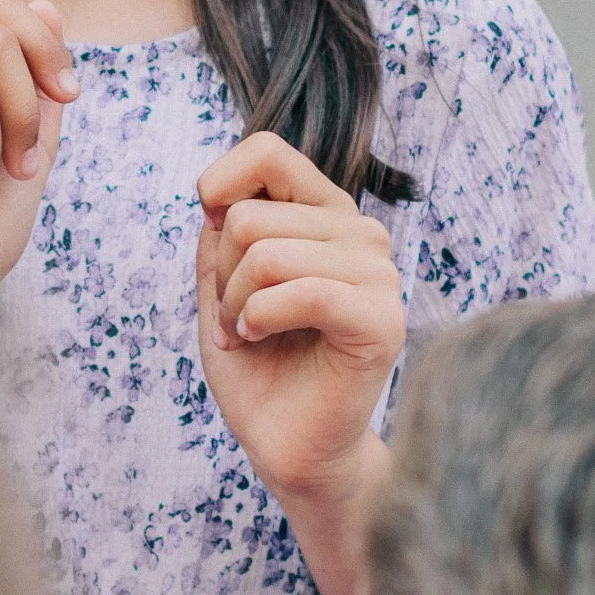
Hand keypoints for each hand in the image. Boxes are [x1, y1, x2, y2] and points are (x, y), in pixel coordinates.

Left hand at [196, 132, 403, 499]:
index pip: (267, 151)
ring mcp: (378, 275)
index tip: (213, 237)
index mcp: (325, 214)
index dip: (219, 186)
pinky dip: (259, 320)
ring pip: (267, 254)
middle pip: (251, 216)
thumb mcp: (220, 285)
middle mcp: (360, 233)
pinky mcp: (381, 321)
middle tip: (236, 320)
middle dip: (222, 277)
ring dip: (236, 306)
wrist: (284, 442)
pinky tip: (263, 340)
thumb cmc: (257, 365)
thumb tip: (220, 197)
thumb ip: (223, 231)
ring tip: (248, 335)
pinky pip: (301, 292)